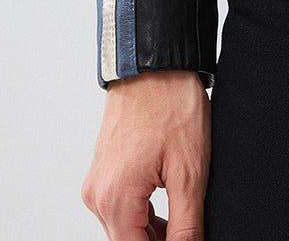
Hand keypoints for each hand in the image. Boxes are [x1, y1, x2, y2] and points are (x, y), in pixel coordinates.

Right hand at [81, 68, 210, 238]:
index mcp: (116, 199)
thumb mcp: (189, 171)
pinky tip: (169, 209)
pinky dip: (142, 215)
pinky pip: (120, 207)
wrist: (155, 64)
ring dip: (151, 234)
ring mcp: (97, 183)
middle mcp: (98, 196)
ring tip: (184, 220)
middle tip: (190, 232)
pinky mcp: (102, 171)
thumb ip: (186, 224)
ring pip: (124, 228)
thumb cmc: (171, 105)